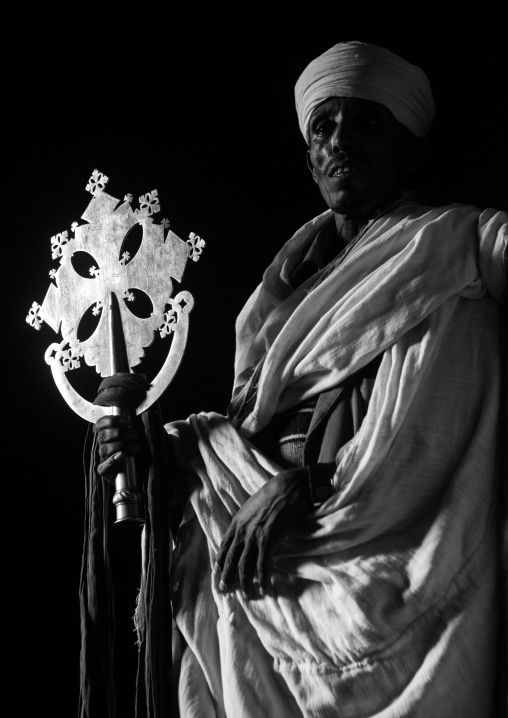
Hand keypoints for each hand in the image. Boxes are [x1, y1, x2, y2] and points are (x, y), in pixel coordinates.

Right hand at [94, 414, 145, 481]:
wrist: (143, 468)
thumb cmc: (141, 446)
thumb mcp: (139, 433)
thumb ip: (138, 424)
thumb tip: (149, 411)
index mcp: (107, 433)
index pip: (100, 424)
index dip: (111, 420)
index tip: (127, 421)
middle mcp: (103, 445)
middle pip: (103, 435)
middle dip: (120, 433)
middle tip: (136, 435)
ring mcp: (103, 458)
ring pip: (105, 449)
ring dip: (122, 445)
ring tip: (137, 447)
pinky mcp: (105, 472)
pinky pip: (103, 468)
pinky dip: (112, 461)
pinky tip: (121, 456)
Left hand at [215, 467, 311, 598]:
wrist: (286, 489)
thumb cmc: (271, 496)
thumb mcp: (250, 507)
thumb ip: (245, 522)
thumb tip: (244, 533)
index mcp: (236, 523)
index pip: (224, 546)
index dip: (220, 561)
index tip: (218, 571)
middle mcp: (242, 532)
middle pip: (230, 559)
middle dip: (226, 576)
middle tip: (224, 589)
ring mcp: (254, 538)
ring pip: (245, 567)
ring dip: (245, 583)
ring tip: (247, 595)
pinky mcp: (268, 542)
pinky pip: (263, 566)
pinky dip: (263, 579)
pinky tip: (264, 588)